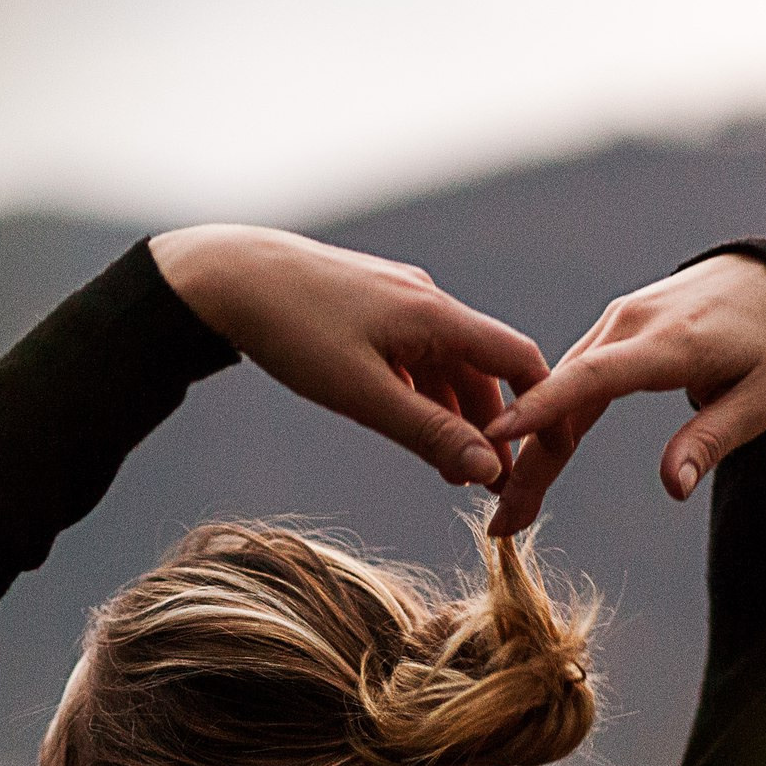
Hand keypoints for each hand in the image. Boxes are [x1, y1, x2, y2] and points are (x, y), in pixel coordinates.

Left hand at [150, 225, 549, 487]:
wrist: (227, 277)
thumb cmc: (292, 333)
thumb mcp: (363, 395)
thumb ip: (429, 433)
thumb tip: (490, 472)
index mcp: (437, 316)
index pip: (519, 360)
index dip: (539, 411)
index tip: (538, 461)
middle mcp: (428, 302)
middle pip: (485, 370)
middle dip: (494, 429)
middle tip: (489, 488)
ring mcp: (399, 302)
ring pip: (447, 366)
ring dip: (456, 417)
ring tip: (452, 472)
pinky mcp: (371, 308)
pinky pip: (416, 356)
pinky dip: (424, 395)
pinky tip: (412, 428)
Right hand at [485, 253, 765, 536]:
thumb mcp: (761, 400)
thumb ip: (711, 440)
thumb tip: (672, 488)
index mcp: (669, 343)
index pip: (593, 377)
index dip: (542, 408)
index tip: (496, 436)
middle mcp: (629, 325)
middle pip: (562, 396)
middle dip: (526, 461)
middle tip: (501, 523)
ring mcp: (614, 324)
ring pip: (559, 392)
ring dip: (531, 451)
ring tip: (511, 509)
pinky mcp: (609, 331)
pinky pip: (570, 380)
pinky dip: (548, 423)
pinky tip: (532, 464)